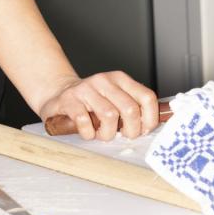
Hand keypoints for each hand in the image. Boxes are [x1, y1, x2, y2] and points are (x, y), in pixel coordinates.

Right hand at [38, 71, 160, 140]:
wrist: (59, 93)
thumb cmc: (92, 101)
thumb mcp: (115, 97)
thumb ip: (133, 106)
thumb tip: (154, 125)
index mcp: (120, 79)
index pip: (146, 97)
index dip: (150, 118)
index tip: (144, 129)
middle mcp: (104, 80)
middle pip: (130, 110)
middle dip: (130, 131)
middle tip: (122, 135)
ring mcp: (86, 89)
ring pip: (109, 116)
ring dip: (107, 134)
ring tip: (102, 133)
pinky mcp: (69, 99)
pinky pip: (84, 121)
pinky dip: (88, 133)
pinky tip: (87, 131)